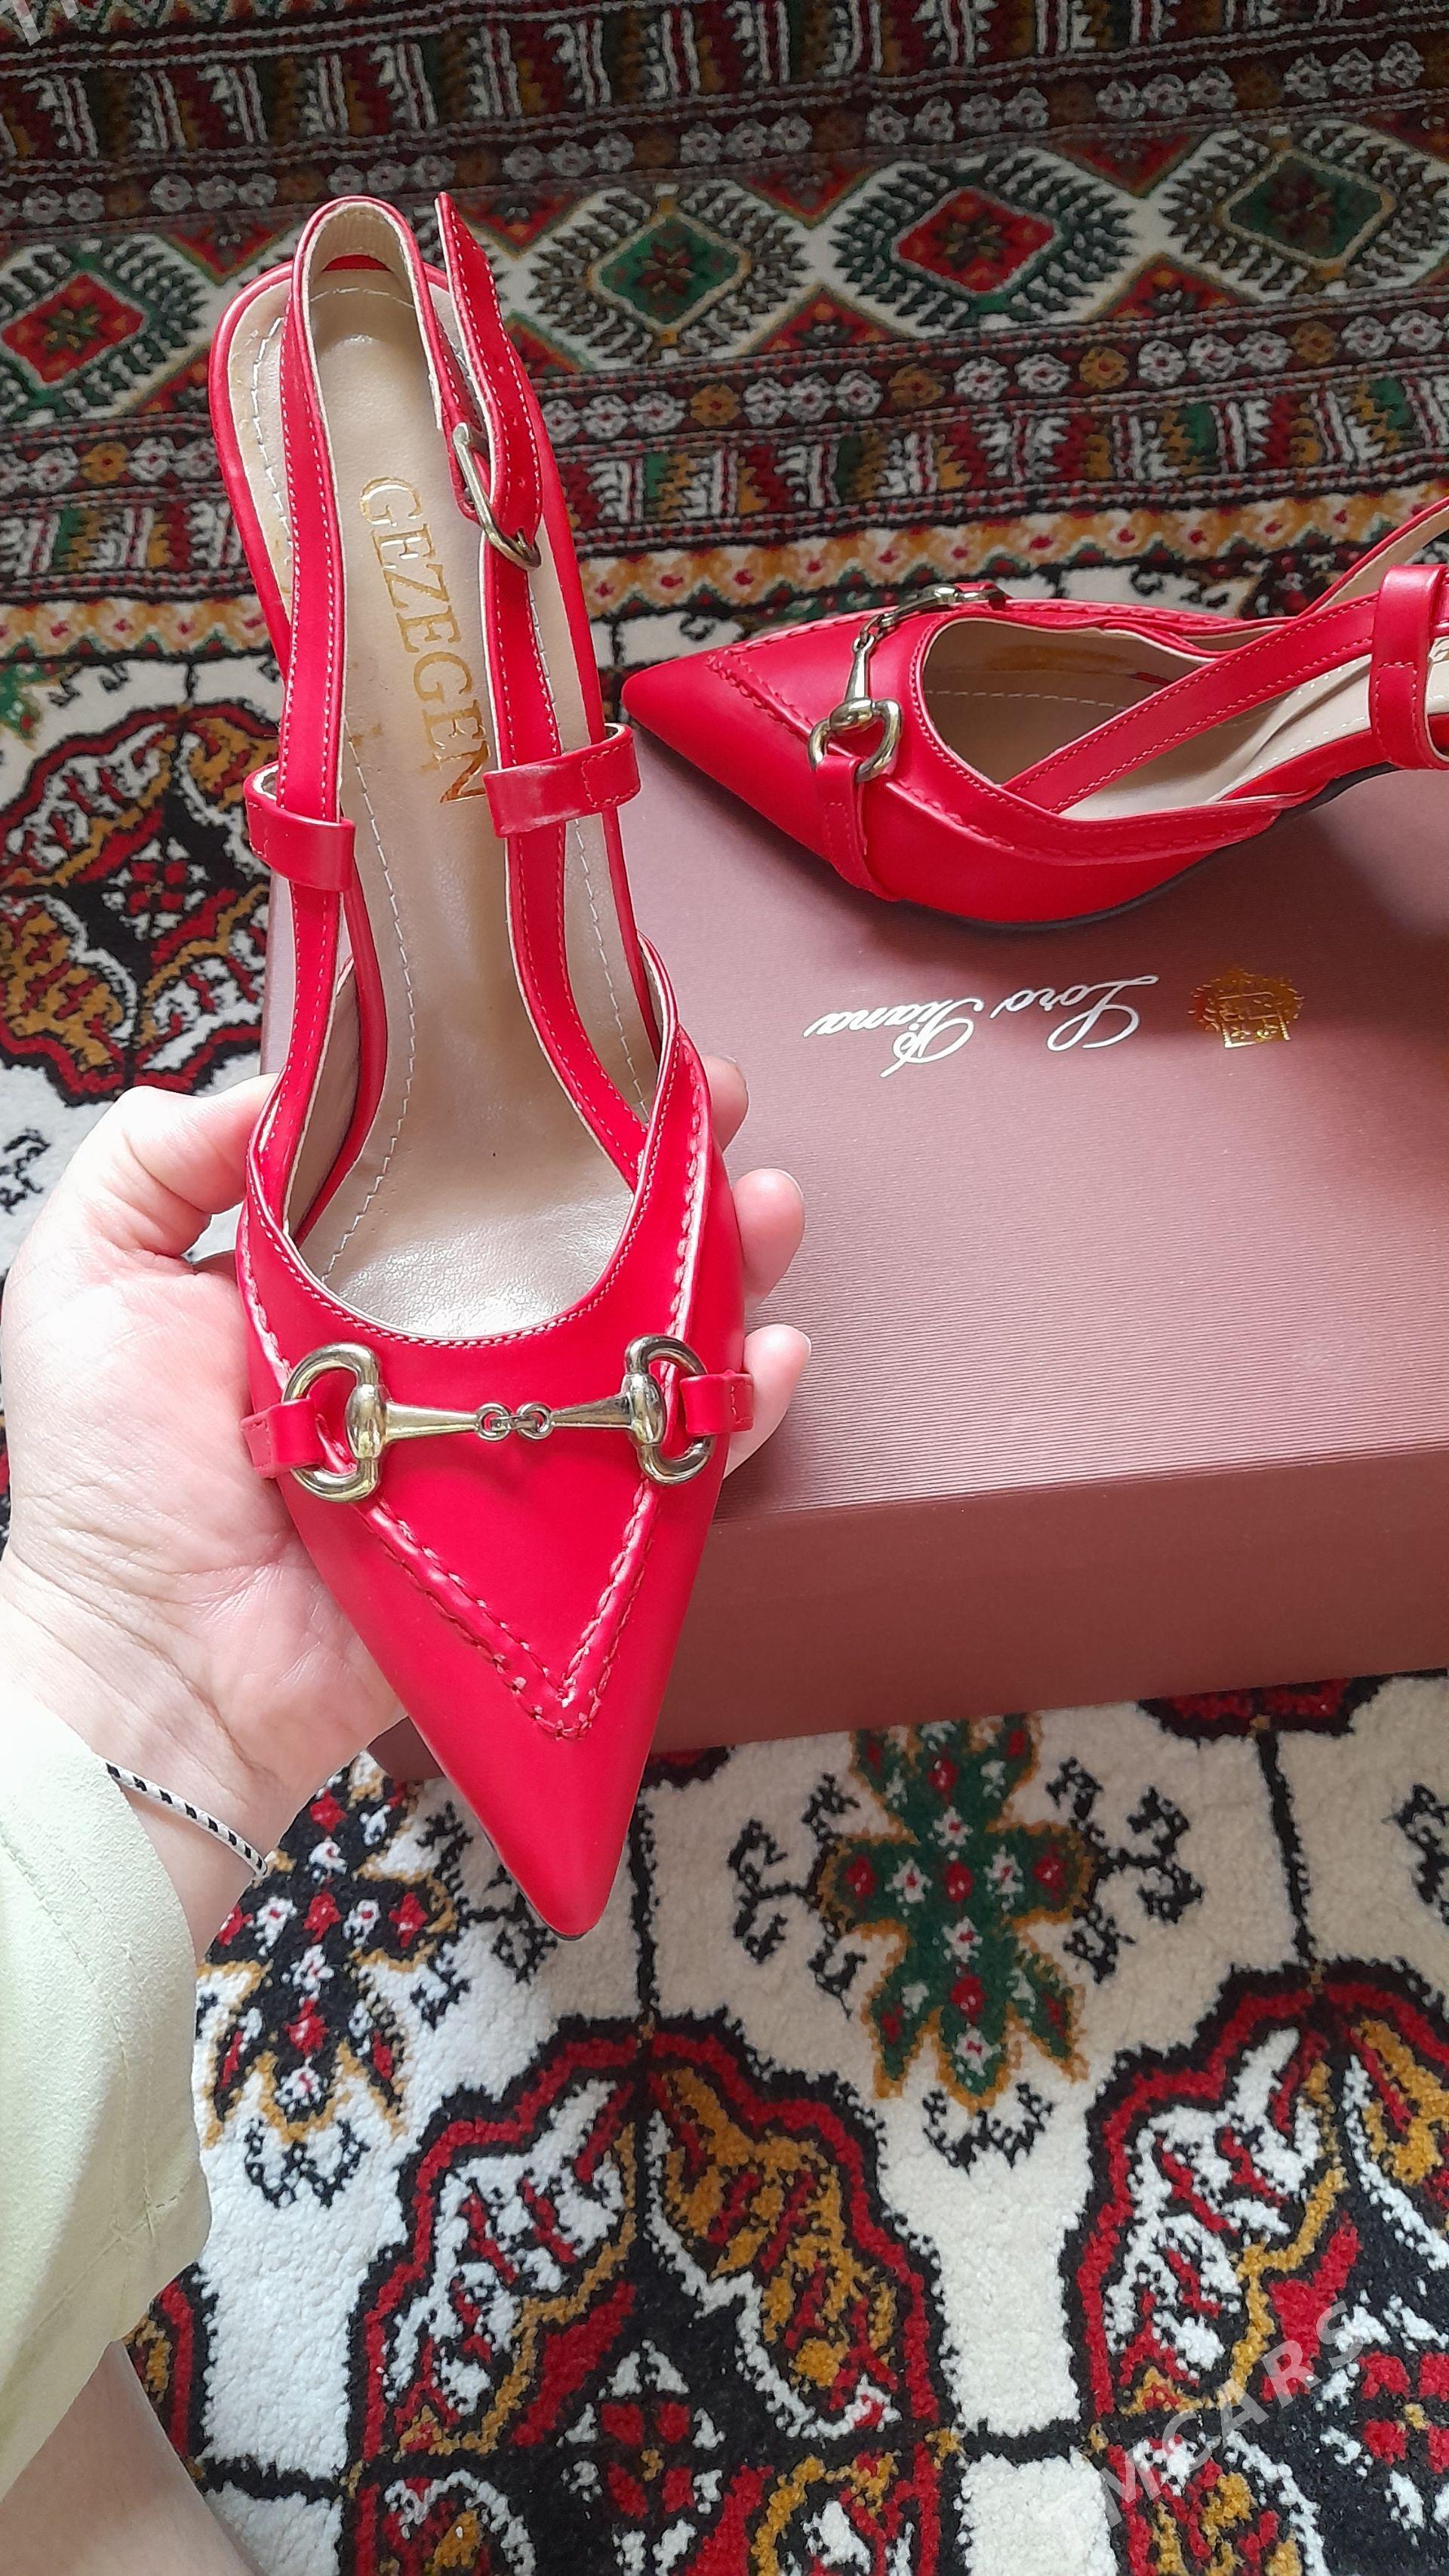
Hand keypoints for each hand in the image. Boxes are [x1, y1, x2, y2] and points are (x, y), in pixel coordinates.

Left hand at [0, 1073, 805, 1918]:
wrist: (157, 1670)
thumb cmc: (111, 1484)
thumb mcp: (85, 1279)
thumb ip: (156, 1157)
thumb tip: (284, 1075)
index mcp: (339, 1278)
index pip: (459, 1167)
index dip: (533, 1100)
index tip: (595, 1038)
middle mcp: (434, 1347)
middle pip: (574, 1237)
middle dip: (660, 1165)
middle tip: (717, 1107)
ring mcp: (505, 1437)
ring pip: (638, 1333)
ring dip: (720, 1261)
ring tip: (763, 1208)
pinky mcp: (552, 1530)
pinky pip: (661, 1463)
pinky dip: (732, 1410)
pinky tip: (769, 1354)